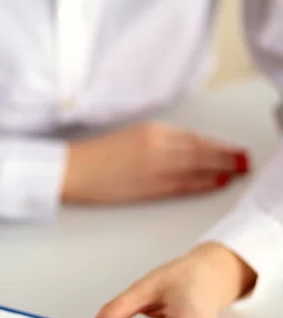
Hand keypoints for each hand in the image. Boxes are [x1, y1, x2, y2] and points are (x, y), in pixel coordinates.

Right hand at [62, 122, 249, 202]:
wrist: (73, 171)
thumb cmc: (96, 156)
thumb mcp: (130, 137)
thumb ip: (158, 141)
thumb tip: (185, 151)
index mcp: (152, 130)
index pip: (194, 137)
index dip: (217, 145)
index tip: (230, 148)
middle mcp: (159, 146)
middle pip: (202, 151)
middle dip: (226, 156)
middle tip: (244, 160)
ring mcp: (156, 167)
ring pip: (198, 167)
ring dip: (221, 169)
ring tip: (237, 171)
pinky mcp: (150, 187)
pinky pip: (185, 184)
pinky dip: (204, 183)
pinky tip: (216, 182)